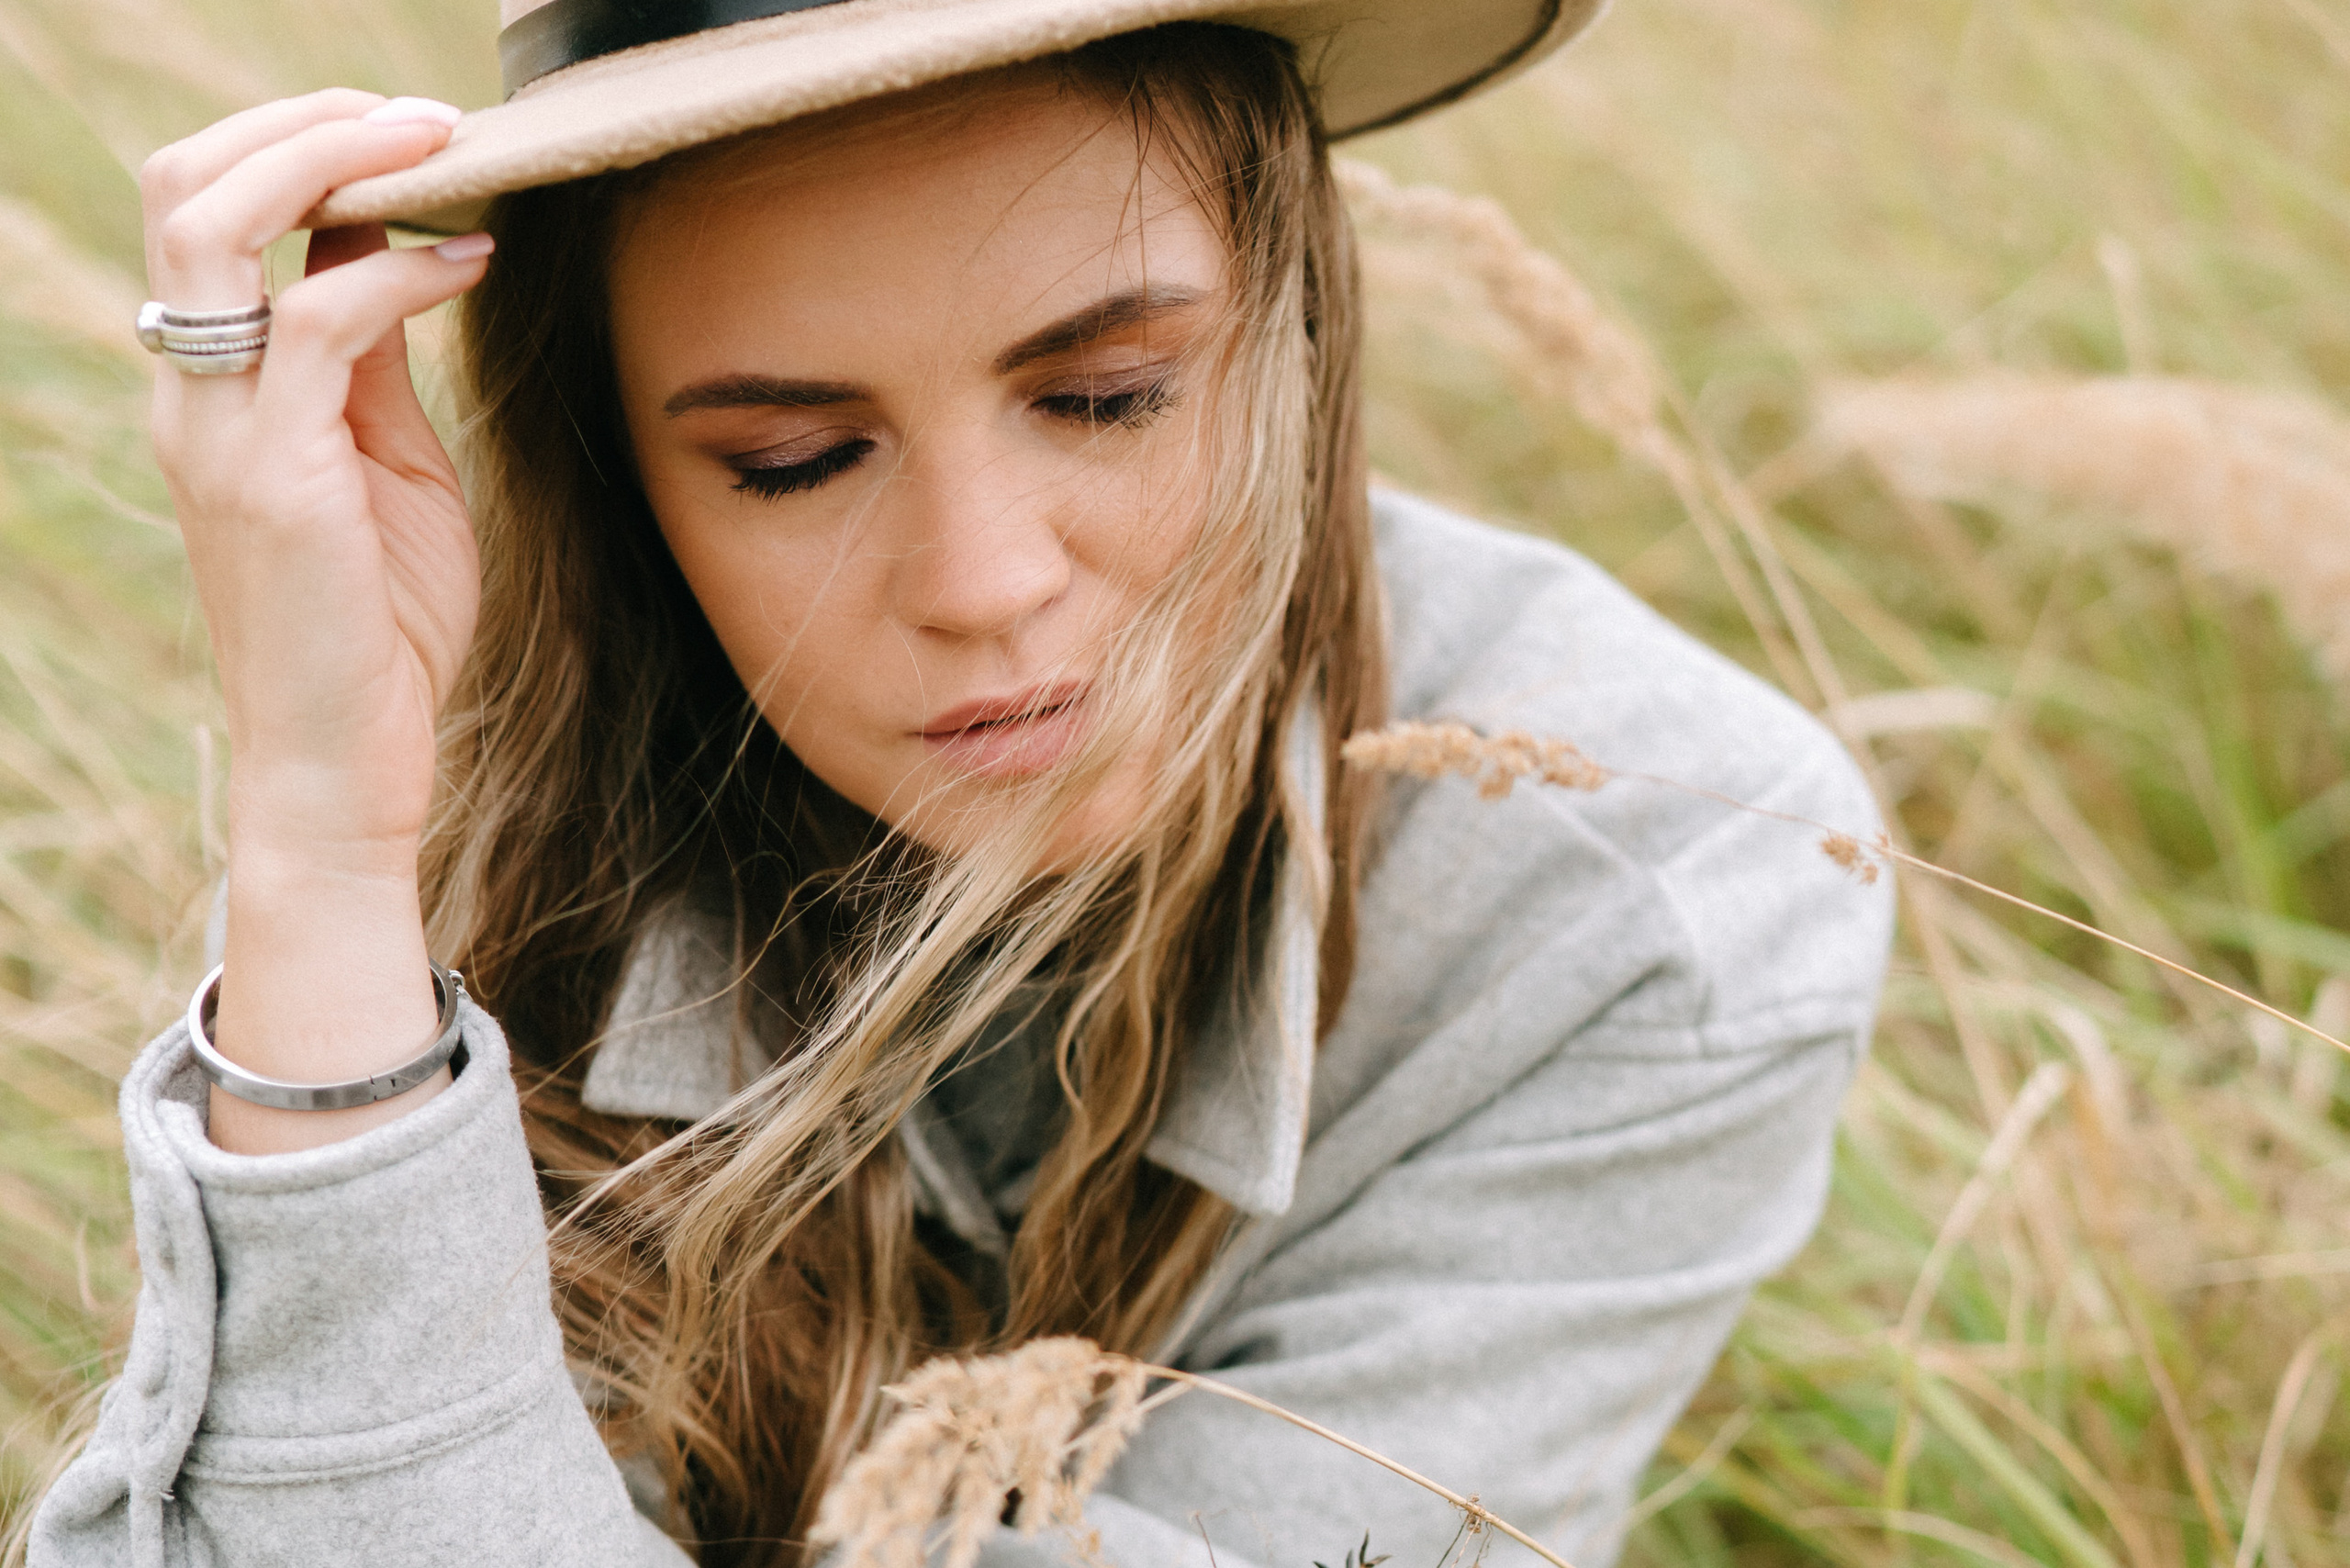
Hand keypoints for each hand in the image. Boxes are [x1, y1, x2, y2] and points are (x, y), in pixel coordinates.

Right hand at [141, 90, 492, 1150]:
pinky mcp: (270, 476)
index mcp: (213, 386)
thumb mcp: (391, 469)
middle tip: (427, 116)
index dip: (305, 145)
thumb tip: (400, 250)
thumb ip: (377, 365)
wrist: (346, 766)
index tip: (419, 134)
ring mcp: (217, 431)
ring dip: (337, 162)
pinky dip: (398, 271)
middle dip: (306, 121)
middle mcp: (191, 393)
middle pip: (187, 184)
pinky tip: (471, 265)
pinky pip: (313, 324)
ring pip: (219, 224)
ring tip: (441, 149)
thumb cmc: (380, 628)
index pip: (212, 210)